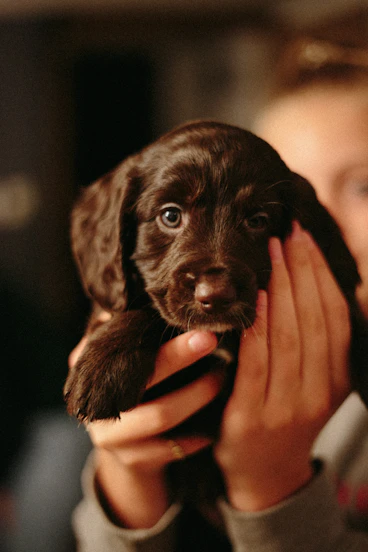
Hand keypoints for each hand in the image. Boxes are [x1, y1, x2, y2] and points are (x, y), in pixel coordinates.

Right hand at [69, 328, 219, 527]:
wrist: (125, 444)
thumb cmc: (132, 386)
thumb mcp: (123, 356)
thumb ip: (127, 328)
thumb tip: (144, 301)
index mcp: (87, 367)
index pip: (124, 348)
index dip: (163, 341)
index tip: (200, 332)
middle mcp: (94, 401)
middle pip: (145, 379)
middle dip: (181, 358)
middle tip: (213, 341)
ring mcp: (110, 435)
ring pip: (162, 414)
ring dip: (197, 395)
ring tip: (222, 377)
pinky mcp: (131, 460)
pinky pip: (171, 447)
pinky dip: (197, 433)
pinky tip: (216, 420)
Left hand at [214, 222, 350, 511]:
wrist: (265, 475)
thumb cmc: (286, 417)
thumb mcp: (315, 383)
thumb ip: (318, 343)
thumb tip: (314, 284)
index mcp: (339, 380)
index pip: (336, 318)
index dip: (321, 276)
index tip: (306, 241)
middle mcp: (319, 393)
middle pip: (313, 321)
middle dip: (301, 271)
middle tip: (287, 233)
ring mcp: (286, 407)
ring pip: (289, 337)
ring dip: (281, 289)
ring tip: (271, 253)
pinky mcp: (251, 419)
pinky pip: (257, 363)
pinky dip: (258, 327)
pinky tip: (254, 296)